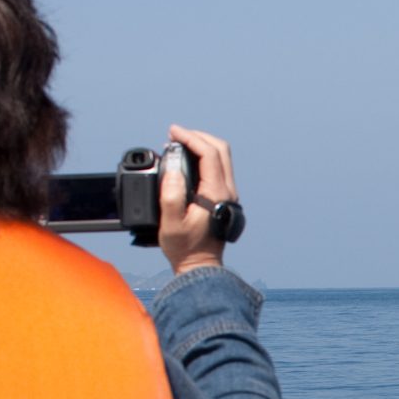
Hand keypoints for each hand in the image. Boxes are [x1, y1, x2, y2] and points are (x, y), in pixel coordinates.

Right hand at [157, 124, 238, 273]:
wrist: (200, 265)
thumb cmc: (185, 247)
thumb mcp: (171, 223)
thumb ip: (171, 195)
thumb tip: (173, 170)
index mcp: (217, 194)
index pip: (209, 154)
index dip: (191, 138)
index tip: (172, 132)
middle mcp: (227, 191)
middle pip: (221, 150)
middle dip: (198, 137)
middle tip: (175, 135)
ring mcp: (228, 194)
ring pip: (222, 158)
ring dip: (201, 145)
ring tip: (178, 145)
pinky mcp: (223, 197)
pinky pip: (218, 168)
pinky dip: (204, 157)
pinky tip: (187, 160)